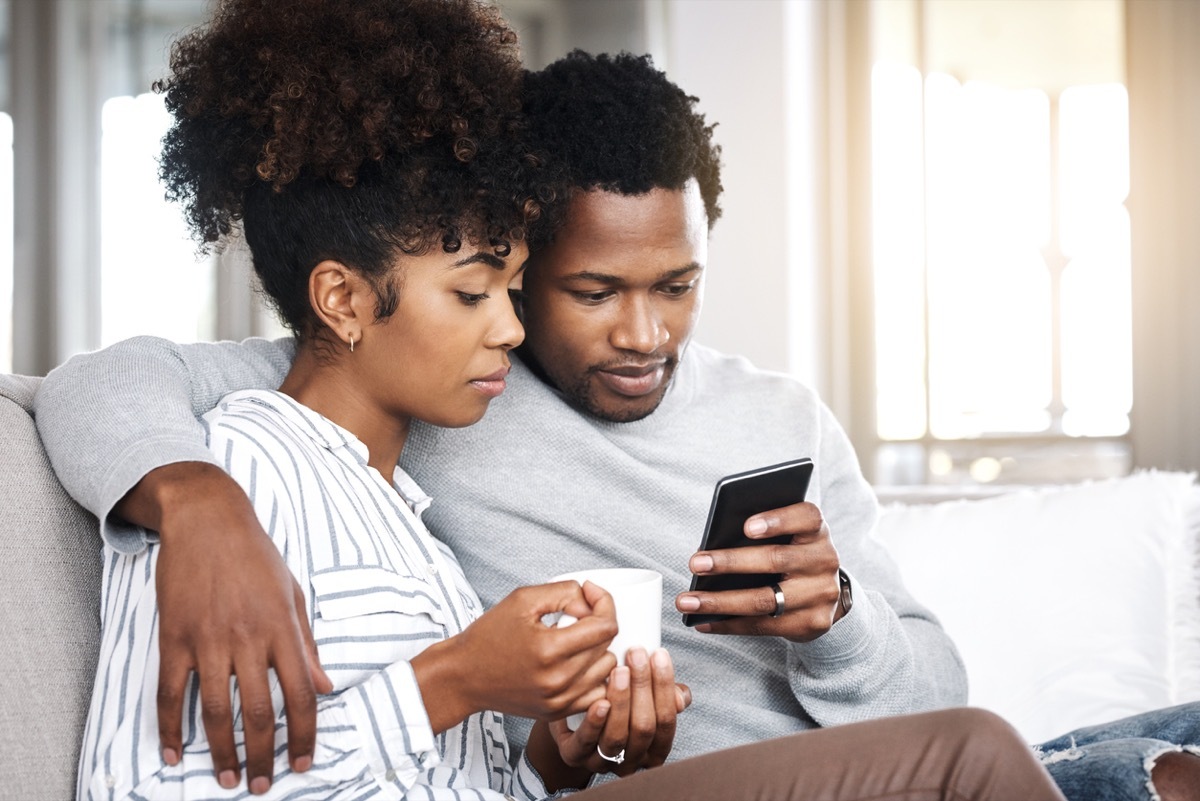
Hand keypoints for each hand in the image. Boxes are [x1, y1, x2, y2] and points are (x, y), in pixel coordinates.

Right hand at [120, 462, 331, 793]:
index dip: (304, 735)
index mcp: (283, 629)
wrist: (207, 517)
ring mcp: (208, 639)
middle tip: (262, 785)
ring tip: (228, 777)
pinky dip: (169, 727)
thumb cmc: (255, 554)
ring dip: (221, 751)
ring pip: (215, 709)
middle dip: (264, 754)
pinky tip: (173, 753)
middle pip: (259, 711)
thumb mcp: (292, 593)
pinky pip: (169, 692)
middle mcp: (248, 638)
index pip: (301, 695)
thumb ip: (307, 644)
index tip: (302, 763)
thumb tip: (326, 687)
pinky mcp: (174, 636)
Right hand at [413, 580, 618, 732]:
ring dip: (597, 650)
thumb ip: (564, 592)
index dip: (604, 604)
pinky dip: (592, 676)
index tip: (590, 594)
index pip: (606, 627)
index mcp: (550, 649)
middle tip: (574, 616)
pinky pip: (596, 693)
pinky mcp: (557, 712)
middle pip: (607, 647)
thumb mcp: (523, 599)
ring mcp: (559, 701)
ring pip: (606, 671)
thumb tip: (591, 601)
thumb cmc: (489, 635)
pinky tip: (575, 663)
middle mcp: (558, 680)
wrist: (463, 676)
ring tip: (573, 641)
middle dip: (597, 624)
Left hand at [526, 647, 691, 790]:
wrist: (571, 719)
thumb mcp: (641, 699)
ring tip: (619, 670)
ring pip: (617, 736)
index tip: (659, 655)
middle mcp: (631, 761)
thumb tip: (681, 696)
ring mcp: (603, 762)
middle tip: (637, 654)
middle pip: (644, 728)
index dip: (665, 688)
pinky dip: (595, 722)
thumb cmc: (613, 705)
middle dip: (643, 687)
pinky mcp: (575, 756)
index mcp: (653, 750)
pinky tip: (599, 701)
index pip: (666, 721)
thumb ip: (664, 697)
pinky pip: (586, 743)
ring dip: (621, 700)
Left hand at [675, 501, 844, 641]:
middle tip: (695, 563)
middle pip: (776, 560)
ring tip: (686, 602)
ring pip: (765, 599)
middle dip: (730, 562)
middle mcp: (824, 561)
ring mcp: (820, 595)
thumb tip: (714, 539)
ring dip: (720, 602)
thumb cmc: (791, 552)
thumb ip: (762, 530)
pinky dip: (728, 624)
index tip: (746, 527)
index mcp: (816, 530)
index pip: (805, 517)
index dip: (777, 520)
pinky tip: (702, 621)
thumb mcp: (787, 534)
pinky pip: (763, 626)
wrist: (825, 592)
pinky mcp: (811, 623)